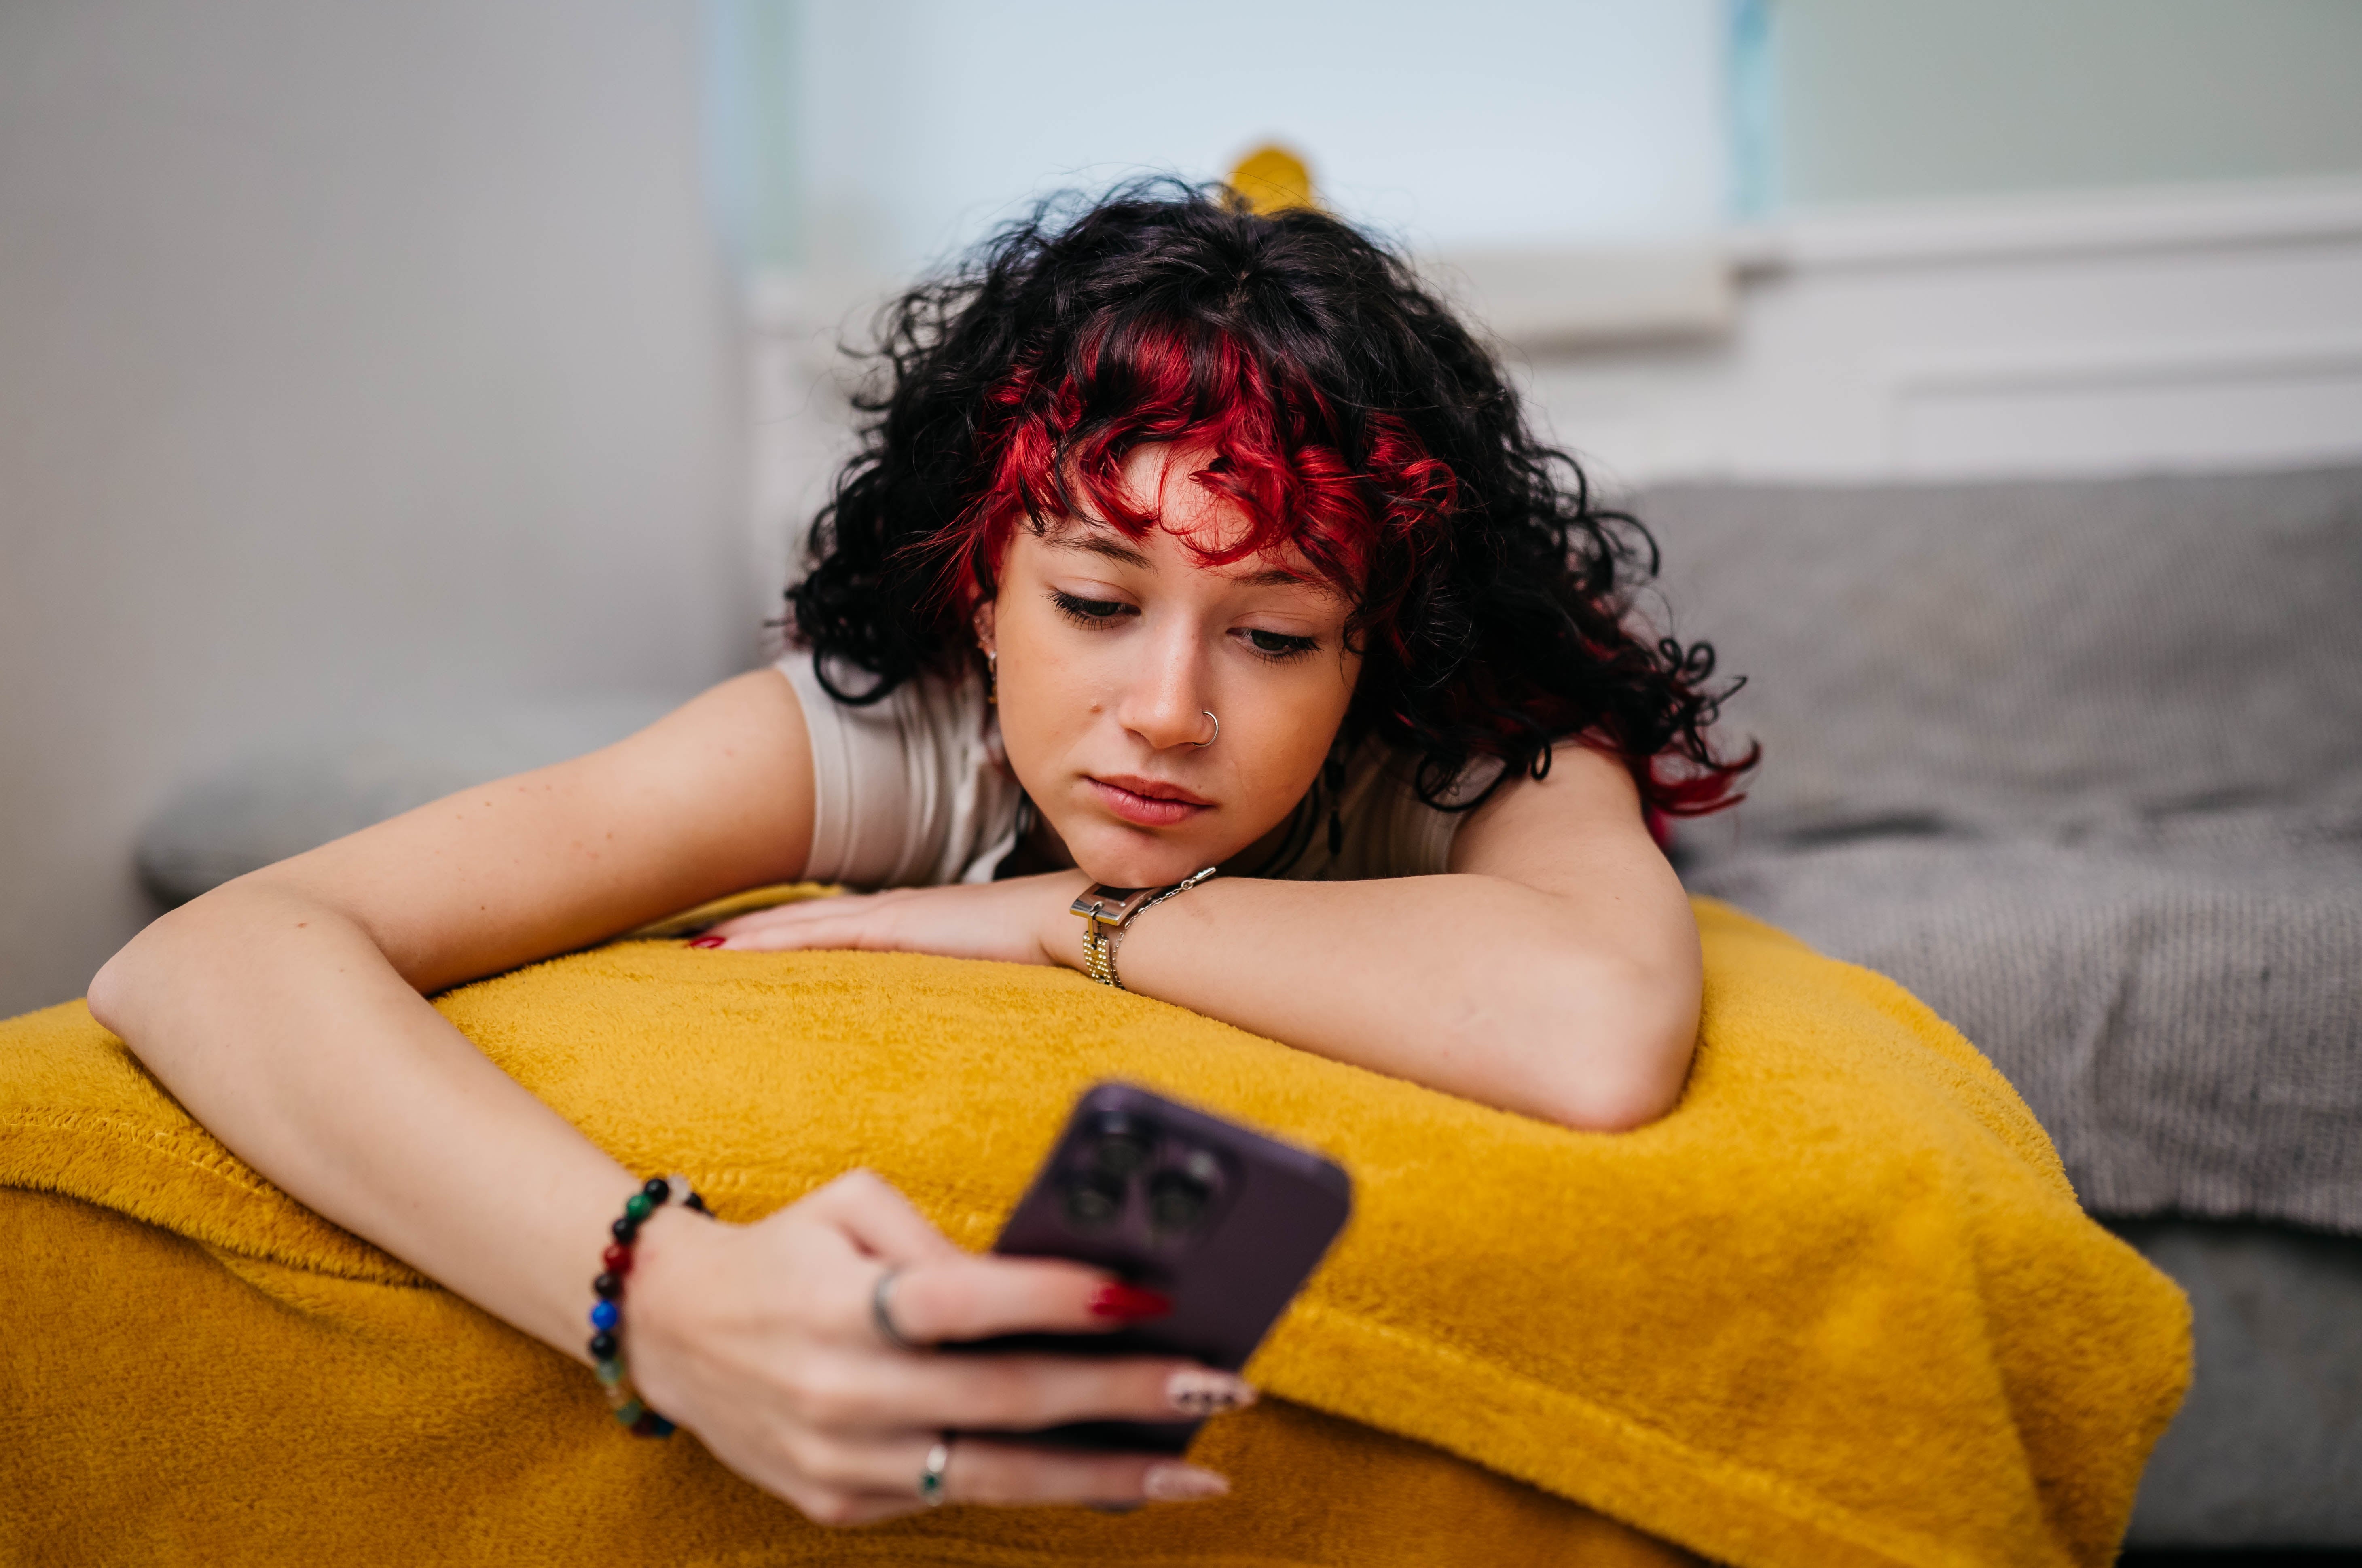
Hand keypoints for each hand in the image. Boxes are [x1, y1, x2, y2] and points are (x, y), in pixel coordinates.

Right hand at [624, 1171, 1249, 1525]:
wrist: (672, 1331)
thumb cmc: (788, 1251)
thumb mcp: (852, 1203)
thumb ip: (940, 1239)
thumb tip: (1044, 1288)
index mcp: (847, 1300)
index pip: (968, 1301)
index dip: (1059, 1299)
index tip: (1147, 1297)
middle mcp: (843, 1388)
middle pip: (1006, 1398)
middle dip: (1123, 1396)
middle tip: (1218, 1388)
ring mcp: (842, 1459)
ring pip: (996, 1474)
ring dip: (1109, 1475)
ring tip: (1197, 1468)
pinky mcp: (839, 1503)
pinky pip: (953, 1498)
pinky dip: (1040, 1490)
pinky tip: (1114, 1479)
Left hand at [691, 873, 1089, 970]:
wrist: (1077, 924)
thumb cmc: (1049, 954)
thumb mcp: (993, 977)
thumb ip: (965, 992)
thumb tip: (960, 1026)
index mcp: (915, 924)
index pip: (835, 929)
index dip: (787, 935)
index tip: (743, 947)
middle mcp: (895, 912)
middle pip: (805, 922)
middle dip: (750, 931)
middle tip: (693, 944)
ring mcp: (892, 915)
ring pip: (800, 925)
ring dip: (747, 935)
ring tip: (696, 948)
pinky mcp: (895, 926)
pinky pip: (818, 934)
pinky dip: (771, 940)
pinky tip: (732, 950)